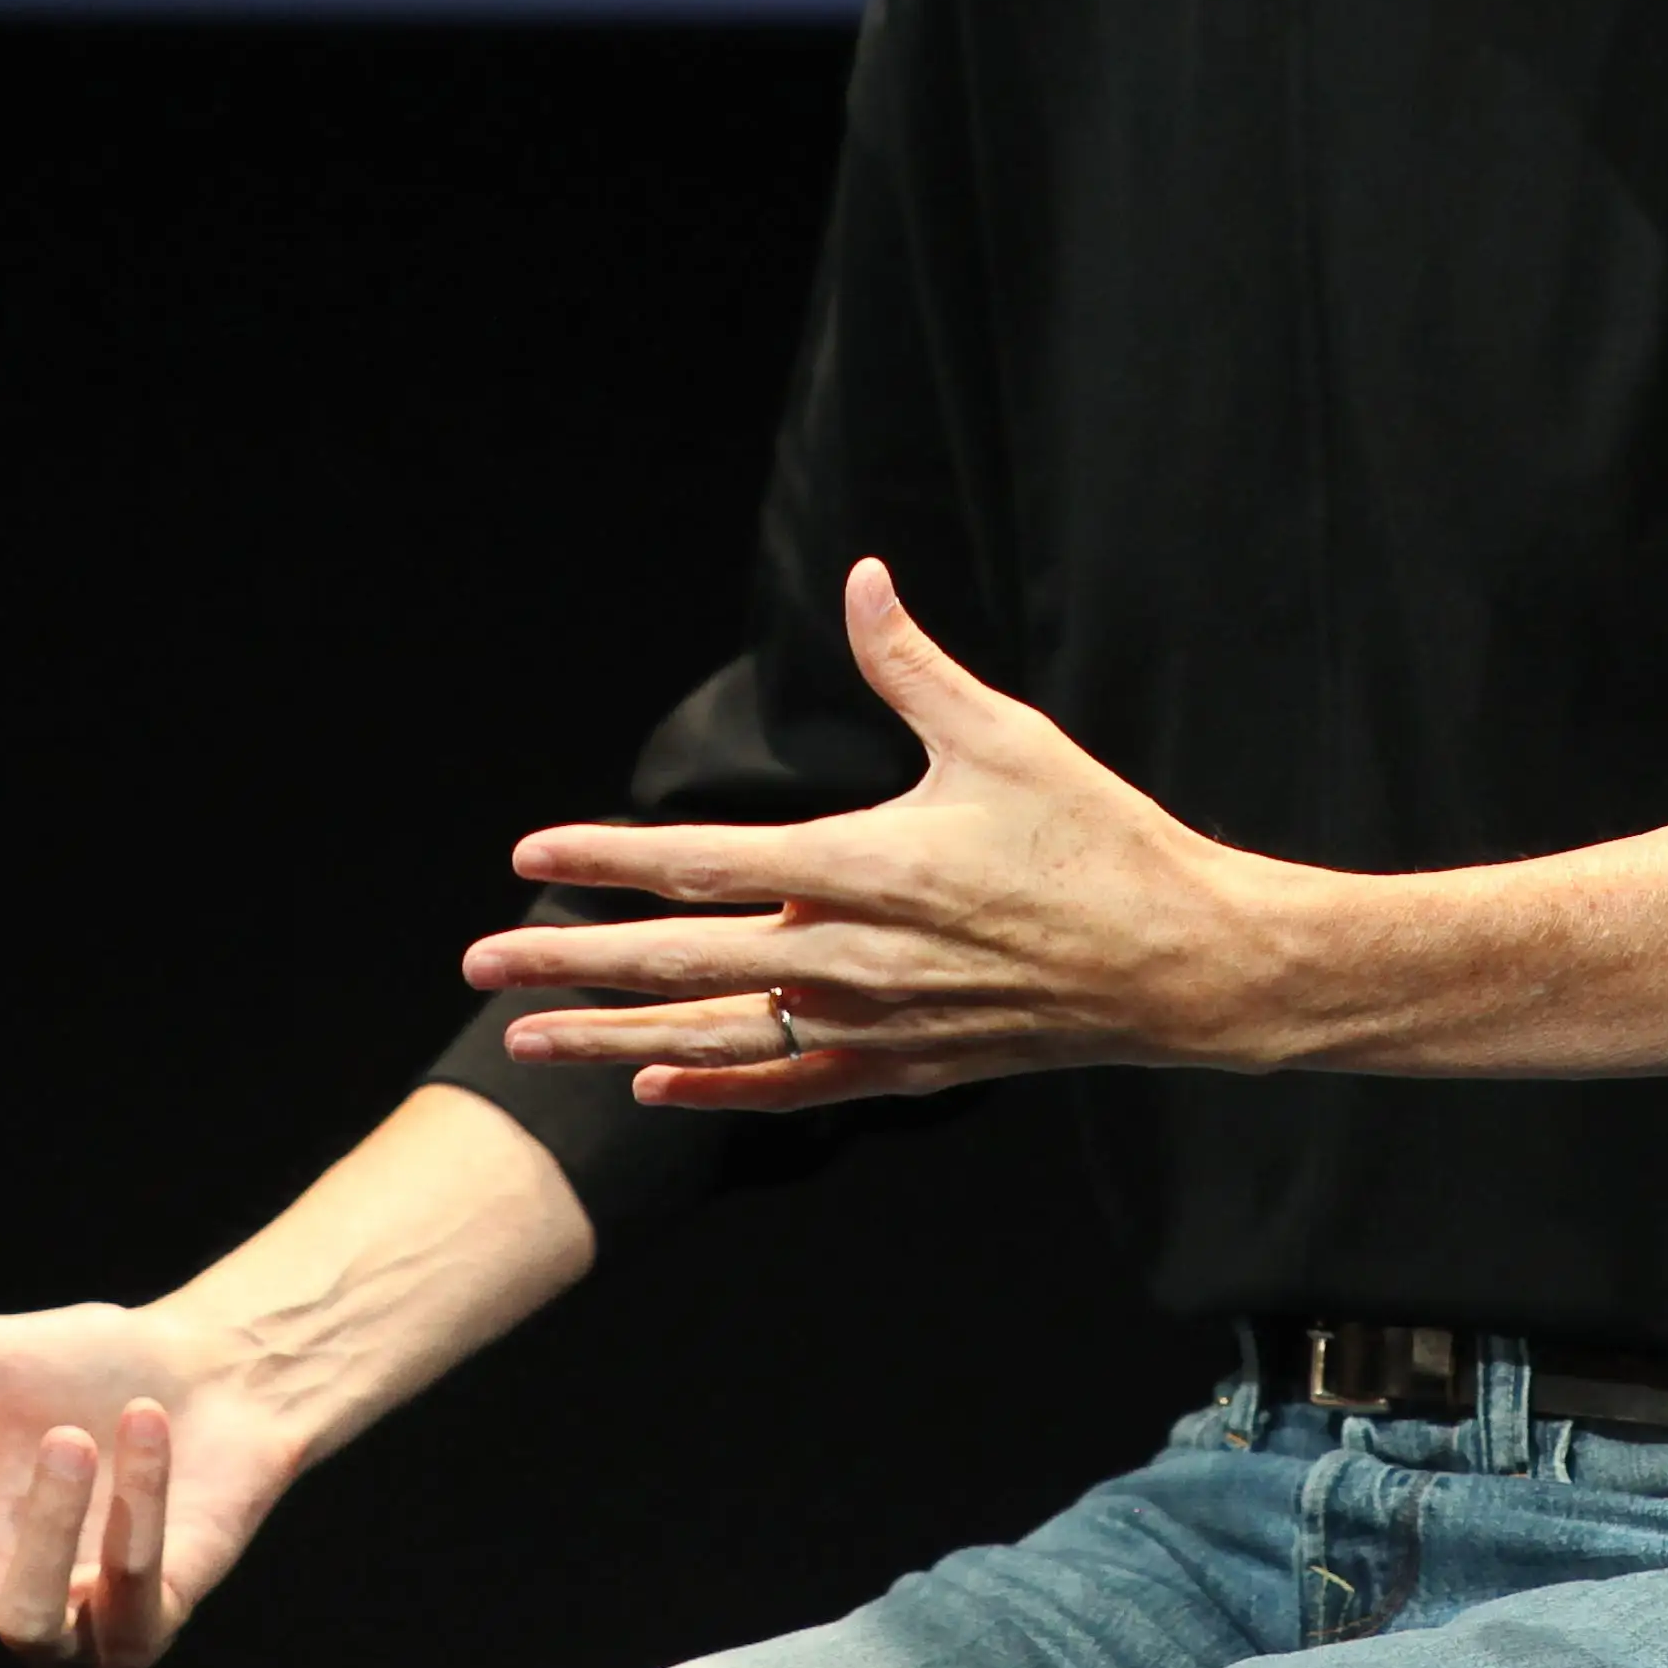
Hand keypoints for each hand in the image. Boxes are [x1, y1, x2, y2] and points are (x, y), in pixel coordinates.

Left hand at [466, 558, 1274, 1106]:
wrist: (1186, 967)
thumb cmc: (1098, 841)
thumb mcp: (1003, 739)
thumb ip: (912, 666)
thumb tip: (864, 579)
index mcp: (864, 868)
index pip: (702, 863)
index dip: (606, 859)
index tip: (530, 858)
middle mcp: (854, 957)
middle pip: (681, 960)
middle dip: (570, 963)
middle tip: (481, 966)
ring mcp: (877, 1023)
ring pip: (717, 1036)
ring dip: (613, 1036)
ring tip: (529, 1042)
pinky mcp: (908, 1067)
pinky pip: (790, 1084)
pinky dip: (715, 1088)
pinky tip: (652, 1085)